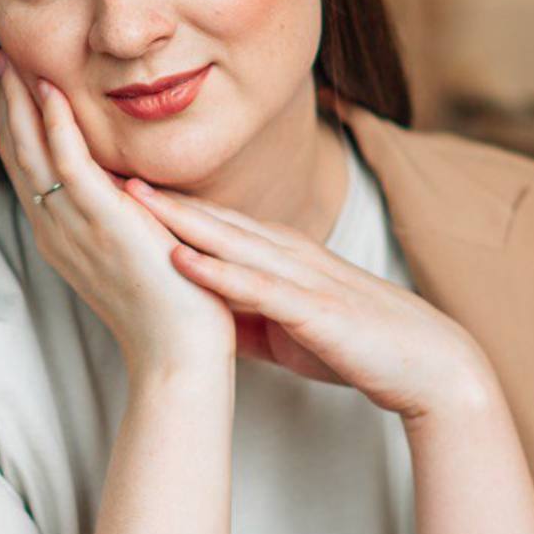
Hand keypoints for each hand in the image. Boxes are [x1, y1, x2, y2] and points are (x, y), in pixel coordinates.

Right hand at [0, 50, 235, 376]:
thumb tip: (123, 189)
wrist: (179, 353)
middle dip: (4, 103)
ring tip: (9, 59)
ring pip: (31, 152)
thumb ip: (117, 219)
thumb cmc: (168, 308)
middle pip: (17, 154)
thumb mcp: (131, 254)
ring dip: (17, 102)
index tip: (11, 83)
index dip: (14, 124)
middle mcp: (56, 230)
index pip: (27, 169)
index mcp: (61, 236)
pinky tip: (48, 90)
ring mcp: (74, 227)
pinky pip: (68, 163)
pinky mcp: (102, 223)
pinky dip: (55, 124)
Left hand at [123, 177, 491, 421]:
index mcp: (281, 257)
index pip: (214, 223)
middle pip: (214, 218)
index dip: (163, 205)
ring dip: (180, 219)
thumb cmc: (357, 345)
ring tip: (129, 198)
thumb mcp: (289, 326)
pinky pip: (260, 287)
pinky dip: (219, 272)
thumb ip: (247, 314)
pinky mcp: (316, 310)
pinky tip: (184, 260)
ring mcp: (303, 278)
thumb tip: (203, 316)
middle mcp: (288, 255)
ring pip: (231, 240)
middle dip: (158, 196)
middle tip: (106, 169)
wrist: (427, 365)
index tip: (113, 190)